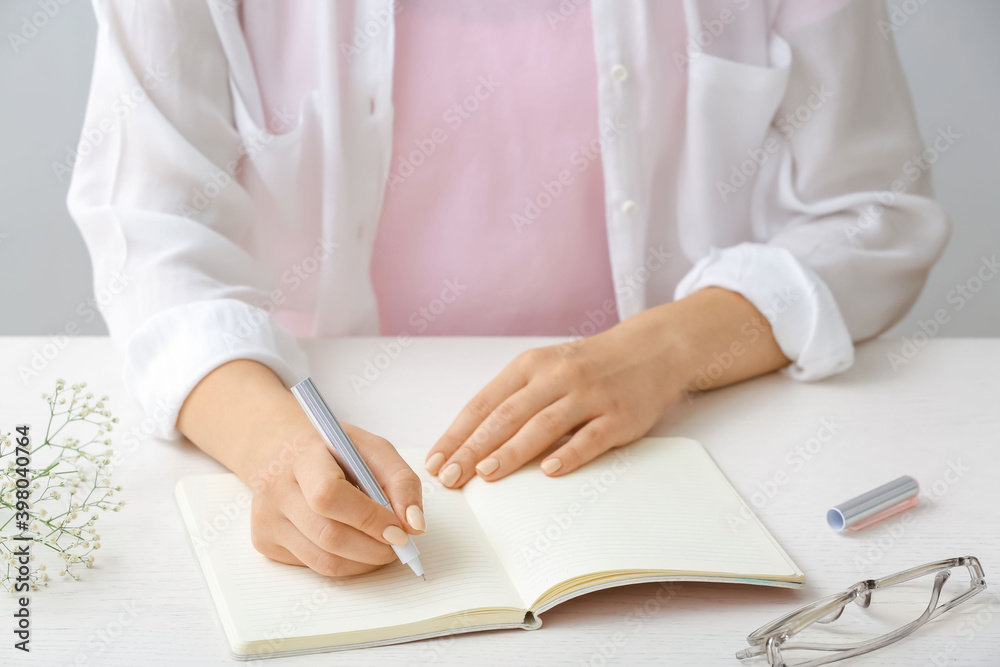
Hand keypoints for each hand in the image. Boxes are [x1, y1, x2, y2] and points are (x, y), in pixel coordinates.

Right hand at [178, 360, 425, 576]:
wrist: (280, 451)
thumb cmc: (332, 451)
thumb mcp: (372, 449)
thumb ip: (401, 481)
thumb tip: (415, 526)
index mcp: (302, 456)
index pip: (329, 495)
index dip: (369, 518)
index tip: (401, 530)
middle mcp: (276, 489)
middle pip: (329, 535)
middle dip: (374, 548)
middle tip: (399, 545)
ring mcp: (266, 519)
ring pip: (323, 561)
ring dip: (364, 562)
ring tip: (382, 547)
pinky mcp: (265, 542)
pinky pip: (313, 567)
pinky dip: (345, 563)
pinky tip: (352, 543)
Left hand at [423, 288, 790, 486]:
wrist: (651, 350)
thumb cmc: (588, 367)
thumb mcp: (545, 370)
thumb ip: (513, 400)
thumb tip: (470, 443)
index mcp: (530, 366)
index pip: (484, 403)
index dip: (457, 434)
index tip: (435, 461)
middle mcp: (557, 377)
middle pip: (507, 415)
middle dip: (474, 448)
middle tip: (451, 476)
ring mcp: (590, 396)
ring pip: (544, 425)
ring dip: (513, 451)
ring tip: (486, 474)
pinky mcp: (620, 415)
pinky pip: (591, 436)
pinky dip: (570, 454)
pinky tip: (550, 472)